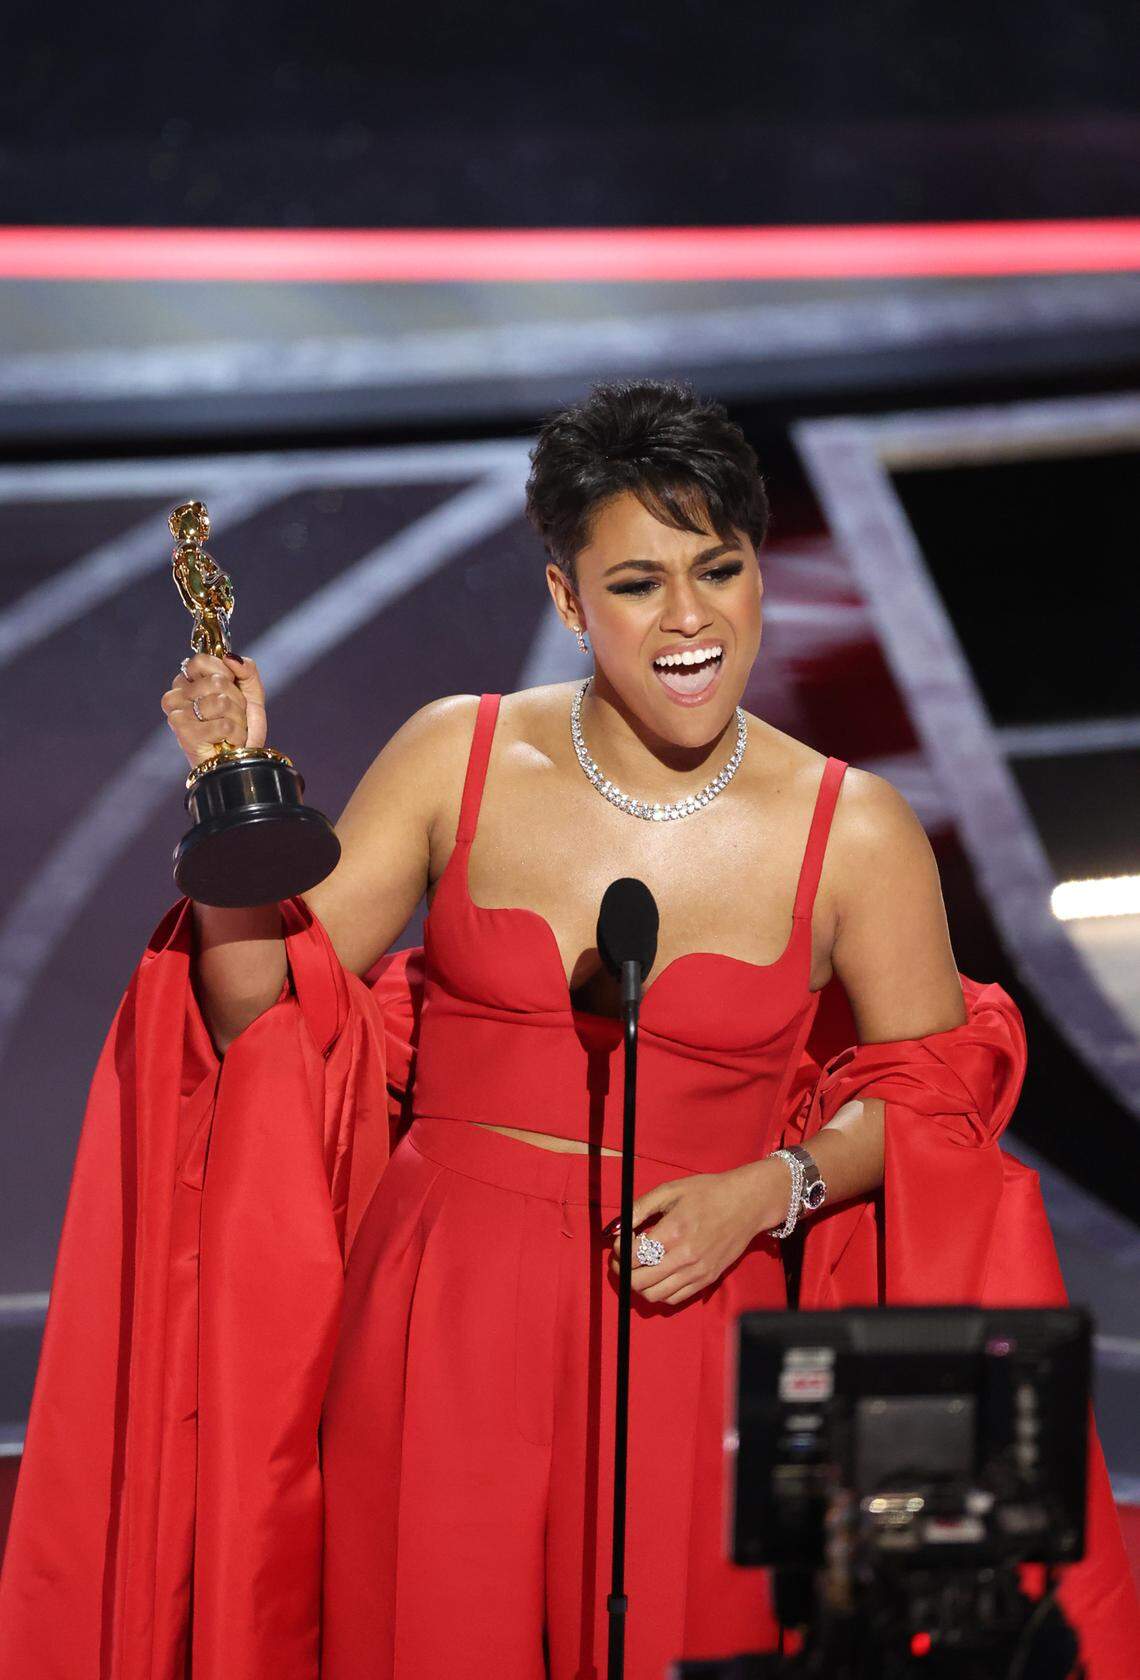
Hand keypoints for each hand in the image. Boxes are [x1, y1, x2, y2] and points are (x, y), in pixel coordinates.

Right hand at [160, 652, 266, 769]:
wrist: (239, 759)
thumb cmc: (240, 725)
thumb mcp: (250, 692)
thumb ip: (246, 670)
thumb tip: (230, 657)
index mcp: (187, 681)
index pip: (201, 660)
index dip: (224, 673)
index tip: (230, 688)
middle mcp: (175, 696)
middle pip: (217, 682)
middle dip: (237, 701)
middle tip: (232, 715)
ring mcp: (177, 715)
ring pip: (222, 703)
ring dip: (237, 719)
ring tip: (230, 730)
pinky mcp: (184, 734)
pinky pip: (224, 725)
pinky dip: (235, 735)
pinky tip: (226, 741)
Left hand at [608, 1156, 792, 1306]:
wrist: (746, 1204)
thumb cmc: (707, 1193)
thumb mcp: (670, 1190)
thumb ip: (639, 1209)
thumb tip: (615, 1228)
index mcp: (673, 1231)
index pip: (633, 1255)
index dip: (618, 1252)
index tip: (618, 1243)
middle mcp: (685, 1256)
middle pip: (639, 1280)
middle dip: (622, 1271)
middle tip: (620, 1259)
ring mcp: (697, 1271)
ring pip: (654, 1295)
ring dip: (638, 1285)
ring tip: (637, 1269)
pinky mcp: (707, 1280)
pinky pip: (673, 1299)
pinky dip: (658, 1292)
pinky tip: (657, 1276)